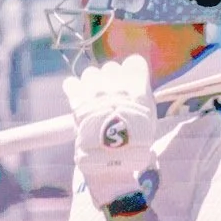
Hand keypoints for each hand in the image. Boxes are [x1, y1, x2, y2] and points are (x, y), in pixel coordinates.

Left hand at [64, 53, 157, 208]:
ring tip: (93, 98)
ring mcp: (94, 91)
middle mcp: (115, 84)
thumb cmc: (135, 141)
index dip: (131, 72)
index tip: (129, 83)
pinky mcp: (77, 100)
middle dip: (110, 79)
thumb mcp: (149, 117)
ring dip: (92, 83)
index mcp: (137, 87)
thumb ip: (142, 96)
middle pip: (111, 67)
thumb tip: (135, 87)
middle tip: (110, 95)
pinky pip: (71, 83)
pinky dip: (73, 88)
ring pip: (90, 73)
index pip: (134, 62)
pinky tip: (77, 97)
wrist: (111, 158)